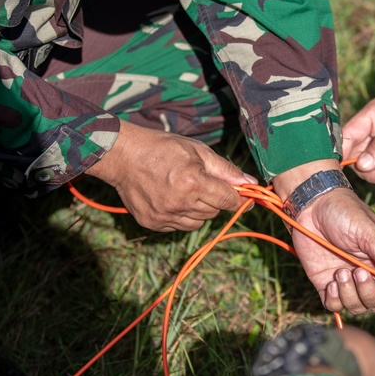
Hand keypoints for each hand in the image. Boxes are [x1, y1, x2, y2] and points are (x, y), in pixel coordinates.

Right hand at [86, 120, 255, 230]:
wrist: (123, 156)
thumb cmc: (163, 148)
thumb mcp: (198, 151)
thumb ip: (226, 170)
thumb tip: (251, 183)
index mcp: (193, 183)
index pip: (228, 201)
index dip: (239, 199)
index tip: (245, 197)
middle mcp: (180, 203)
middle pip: (215, 212)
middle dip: (216, 200)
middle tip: (204, 184)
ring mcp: (165, 216)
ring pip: (199, 222)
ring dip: (200, 209)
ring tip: (187, 190)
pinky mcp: (153, 223)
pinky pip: (180, 226)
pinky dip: (183, 216)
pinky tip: (173, 198)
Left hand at [274, 161, 374, 313]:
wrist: (311, 206)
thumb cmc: (344, 212)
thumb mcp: (368, 231)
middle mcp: (366, 273)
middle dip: (369, 293)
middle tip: (358, 272)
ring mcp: (346, 280)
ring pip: (356, 307)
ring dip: (350, 295)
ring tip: (340, 272)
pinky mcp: (325, 283)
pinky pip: (334, 306)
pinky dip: (334, 300)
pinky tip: (330, 282)